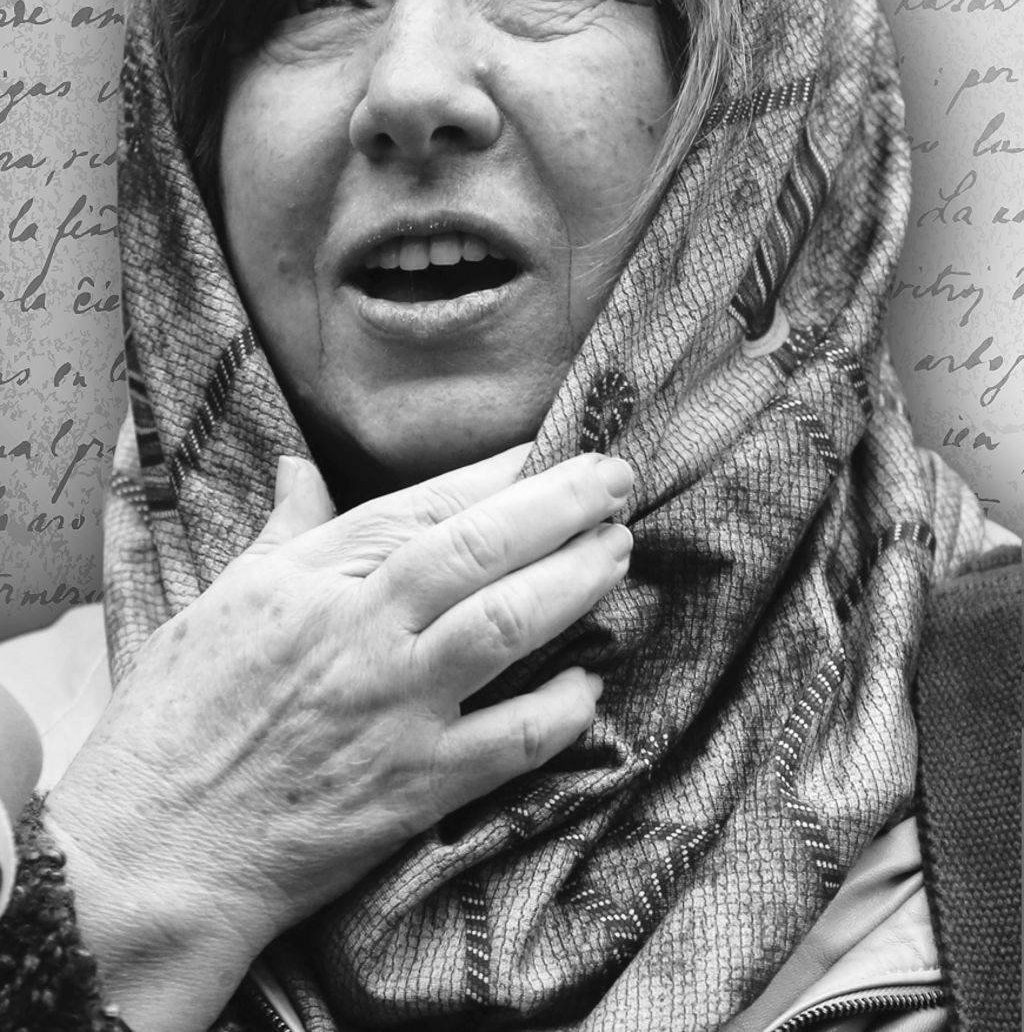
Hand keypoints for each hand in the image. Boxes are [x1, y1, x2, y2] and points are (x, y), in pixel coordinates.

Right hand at [46, 445, 632, 1031]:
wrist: (159, 848)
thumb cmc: (176, 720)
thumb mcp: (220, 600)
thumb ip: (282, 530)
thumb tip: (300, 465)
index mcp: (312, 579)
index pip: (424, 504)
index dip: (499, 471)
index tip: (549, 447)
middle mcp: (361, 633)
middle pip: (480, 548)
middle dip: (561, 504)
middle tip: (619, 480)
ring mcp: (394, 708)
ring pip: (507, 625)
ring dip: (575, 583)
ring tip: (619, 552)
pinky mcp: (416, 787)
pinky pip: (512, 740)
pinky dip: (562, 710)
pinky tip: (591, 686)